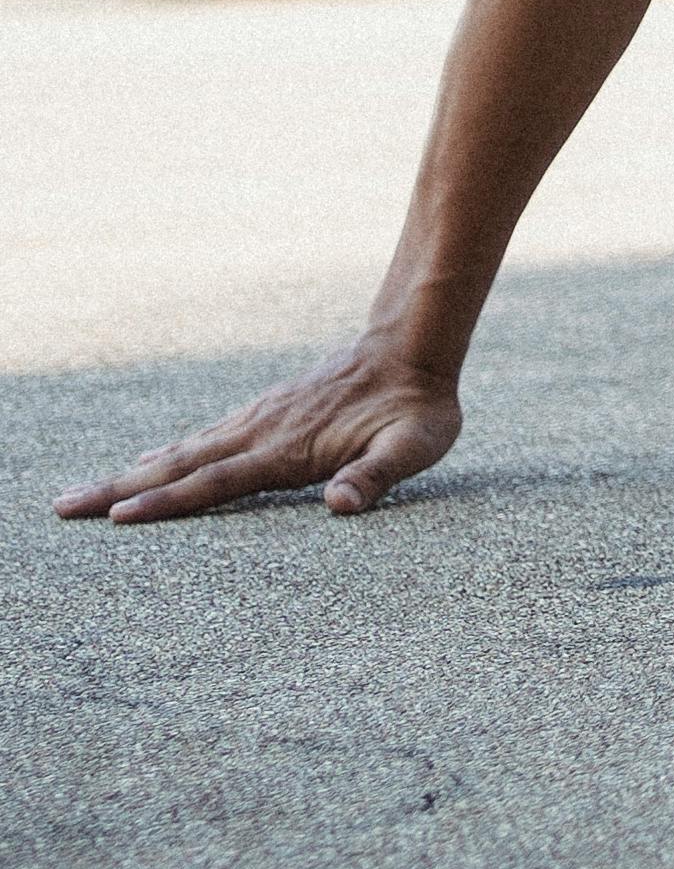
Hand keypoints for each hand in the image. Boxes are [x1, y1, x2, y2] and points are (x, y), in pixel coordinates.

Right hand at [54, 342, 463, 522]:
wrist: (412, 349)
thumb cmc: (417, 408)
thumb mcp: (413, 448)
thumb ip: (377, 476)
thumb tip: (342, 506)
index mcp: (287, 450)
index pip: (215, 483)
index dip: (167, 503)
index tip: (117, 519)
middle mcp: (260, 432)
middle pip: (178, 467)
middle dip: (118, 490)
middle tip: (62, 508)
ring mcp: (258, 420)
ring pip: (184, 451)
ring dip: (132, 474)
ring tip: (87, 493)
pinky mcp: (265, 412)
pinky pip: (205, 438)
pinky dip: (170, 454)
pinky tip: (152, 463)